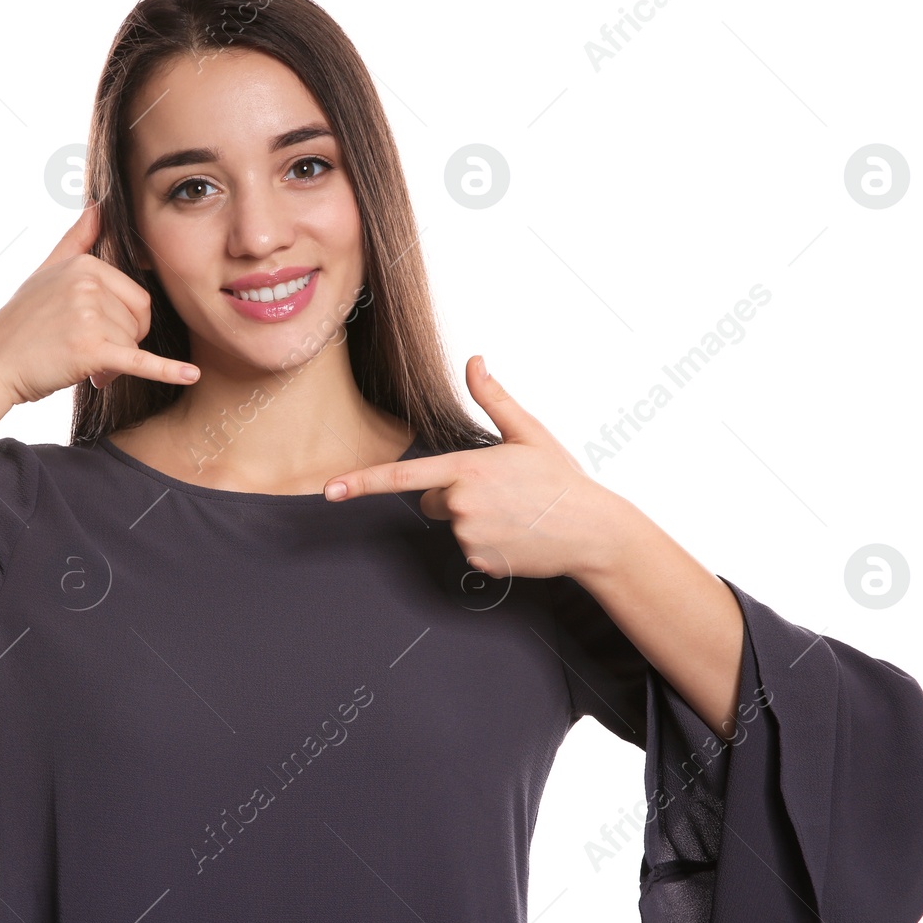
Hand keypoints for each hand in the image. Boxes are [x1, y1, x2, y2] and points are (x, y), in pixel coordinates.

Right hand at [0, 201, 199, 406]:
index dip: (123, 322)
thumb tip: (98, 206)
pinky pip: (139, 361)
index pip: (137, 297)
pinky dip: (167, 370)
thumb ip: (77, 239)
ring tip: (83, 366)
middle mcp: (89, 284)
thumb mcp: (46, 271)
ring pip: (133, 346)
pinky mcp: (91, 350)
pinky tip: (191, 375)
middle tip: (90, 354)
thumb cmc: (21, 322)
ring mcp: (89, 316)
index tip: (94, 333)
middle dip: (123, 342)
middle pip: (140, 320)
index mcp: (85, 264)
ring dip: (115, 365)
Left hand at [322, 355, 634, 580]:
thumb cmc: (560, 479)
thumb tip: (475, 361)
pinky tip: (517, 535)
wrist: (592, 531)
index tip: (329, 491)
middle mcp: (461, 503)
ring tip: (515, 513)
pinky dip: (488, 542)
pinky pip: (469, 549)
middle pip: (430, 499)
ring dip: (474, 518)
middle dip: (453, 494)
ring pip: (451, 524)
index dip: (361, 483)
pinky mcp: (479, 561)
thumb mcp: (528, 432)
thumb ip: (493, 399)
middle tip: (500, 492)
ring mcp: (469, 536)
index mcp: (467, 468)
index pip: (401, 476)